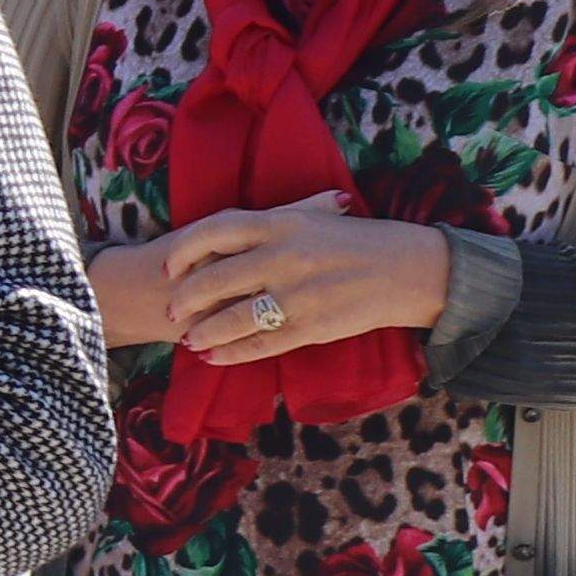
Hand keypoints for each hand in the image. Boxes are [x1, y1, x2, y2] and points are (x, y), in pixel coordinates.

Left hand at [142, 193, 460, 366]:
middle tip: (171, 312)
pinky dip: (232, 353)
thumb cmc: (358, 240)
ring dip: (204, 332)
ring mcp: (296, 294)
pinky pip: (261, 343)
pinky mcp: (311, 326)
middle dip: (186, 300)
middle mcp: (282, 257)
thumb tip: (224, 233)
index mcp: (281, 224)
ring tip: (189, 341)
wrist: (407, 268)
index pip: (214, 232)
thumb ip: (271, 224)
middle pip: (214, 280)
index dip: (184, 251)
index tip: (169, 267)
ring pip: (232, 318)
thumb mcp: (314, 217)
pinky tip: (215, 358)